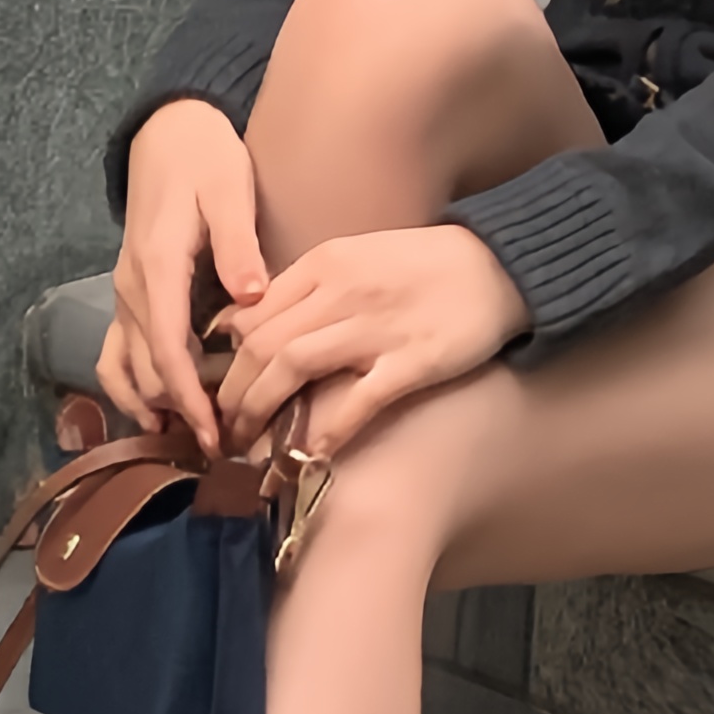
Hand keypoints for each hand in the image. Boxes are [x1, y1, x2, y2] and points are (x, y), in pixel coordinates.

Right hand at [101, 101, 266, 447]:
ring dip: (153, 406)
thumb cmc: (206, 159)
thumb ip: (238, 246)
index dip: (188, 399)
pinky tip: (161, 410)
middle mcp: (132, 287)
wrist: (169, 133)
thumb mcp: (230, 191)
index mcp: (158, 267)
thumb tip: (252, 299)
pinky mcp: (129, 293)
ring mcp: (125, 293)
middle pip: (147, 369)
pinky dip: (134, 386)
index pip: (168, 350)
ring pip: (125, 367)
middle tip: (222, 447)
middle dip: (179, 412)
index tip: (214, 434)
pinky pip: (118, 352)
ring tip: (193, 438)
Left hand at [209, 224, 529, 463]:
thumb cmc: (424, 265)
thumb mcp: (357, 258)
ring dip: (260, 412)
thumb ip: (307, 289)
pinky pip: (358, 401)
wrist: (500, 262)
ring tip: (247, 445)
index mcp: (325, 263)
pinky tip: (310, 455)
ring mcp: (378, 327)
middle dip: (231, 394)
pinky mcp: (413, 361)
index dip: (223, 360)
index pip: (252, 313)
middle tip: (222, 430)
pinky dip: (327, 430)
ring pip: (294, 368)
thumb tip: (248, 328)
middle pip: (262, 344)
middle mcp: (343, 291)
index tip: (214, 391)